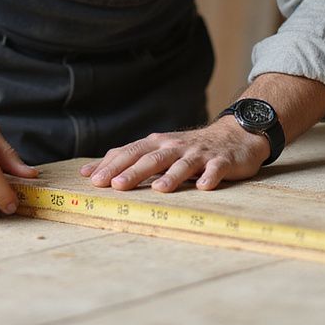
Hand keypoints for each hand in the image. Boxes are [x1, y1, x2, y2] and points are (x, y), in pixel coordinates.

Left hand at [80, 116, 269, 192]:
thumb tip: (91, 172)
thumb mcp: (159, 149)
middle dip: (133, 171)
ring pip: (182, 164)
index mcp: (157, 143)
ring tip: (158, 189)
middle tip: (115, 186)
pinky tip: (204, 187)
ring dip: (171, 176)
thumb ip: (129, 159)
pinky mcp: (221, 161)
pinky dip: (209, 177)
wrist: (233, 135)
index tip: (92, 179)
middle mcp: (175, 146)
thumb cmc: (188, 148)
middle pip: (151, 158)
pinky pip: (215, 169)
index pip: (130, 152)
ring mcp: (198, 153)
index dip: (112, 165)